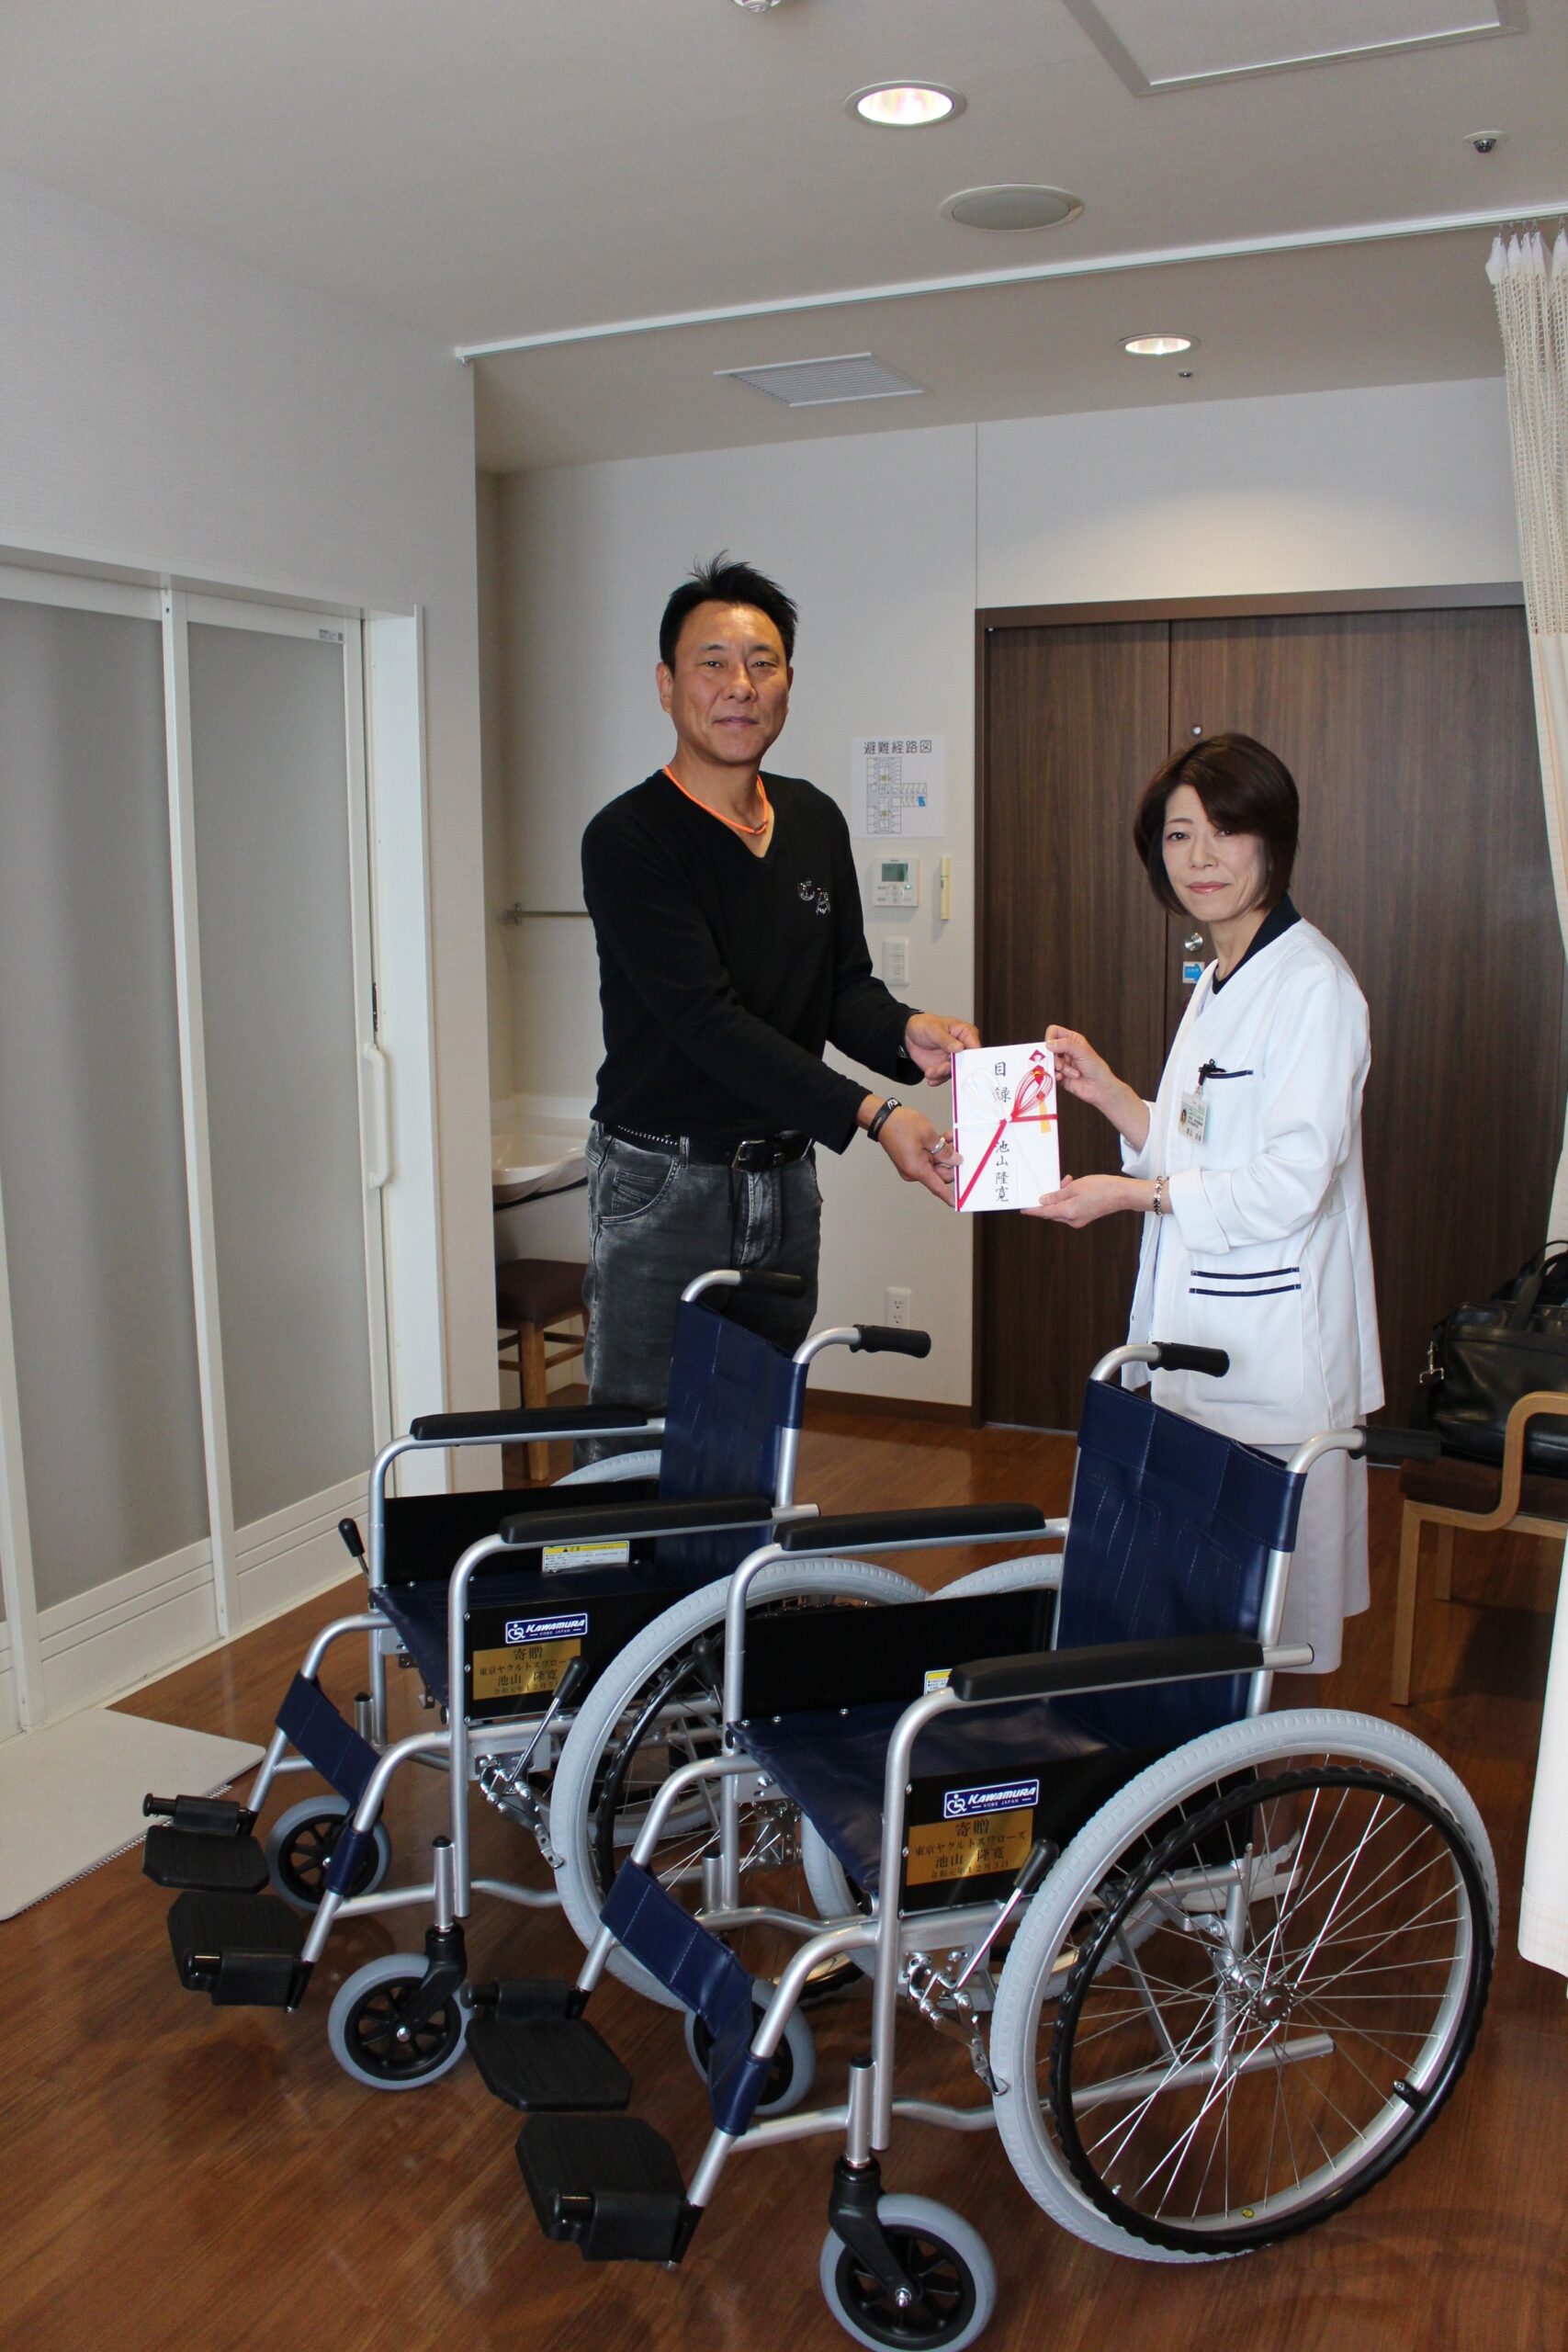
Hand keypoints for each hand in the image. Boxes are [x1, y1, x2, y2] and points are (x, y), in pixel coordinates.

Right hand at [877, 1105, 957, 1203]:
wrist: (883, 1118)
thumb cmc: (900, 1126)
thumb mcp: (928, 1135)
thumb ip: (944, 1151)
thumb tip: (956, 1160)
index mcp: (917, 1169)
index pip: (937, 1187)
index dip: (948, 1196)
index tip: (957, 1203)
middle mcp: (914, 1171)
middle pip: (940, 1174)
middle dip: (952, 1162)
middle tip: (960, 1148)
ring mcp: (912, 1165)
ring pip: (936, 1164)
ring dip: (945, 1153)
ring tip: (950, 1138)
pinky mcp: (912, 1158)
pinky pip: (929, 1158)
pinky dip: (936, 1150)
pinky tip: (943, 1138)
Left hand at [903, 1011, 980, 1085]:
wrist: (910, 1035)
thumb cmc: (926, 1025)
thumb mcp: (934, 1029)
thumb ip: (946, 1039)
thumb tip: (959, 1047)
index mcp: (966, 1034)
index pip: (975, 1048)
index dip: (972, 1057)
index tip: (963, 1063)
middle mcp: (963, 1049)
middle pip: (966, 1063)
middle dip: (954, 1068)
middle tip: (941, 1068)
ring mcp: (954, 1060)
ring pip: (954, 1072)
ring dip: (942, 1074)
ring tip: (930, 1072)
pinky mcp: (945, 1068)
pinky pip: (944, 1077)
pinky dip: (937, 1079)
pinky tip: (930, 1078)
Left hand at [1022, 1172, 1140, 1228]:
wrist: (1122, 1194)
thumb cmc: (1101, 1187)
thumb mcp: (1076, 1187)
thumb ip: (1057, 1194)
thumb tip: (1043, 1201)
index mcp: (1068, 1212)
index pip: (1044, 1212)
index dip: (1033, 1210)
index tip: (1023, 1209)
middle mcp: (1072, 1220)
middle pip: (1052, 1211)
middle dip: (1049, 1198)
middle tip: (1055, 1183)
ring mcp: (1079, 1220)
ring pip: (1060, 1210)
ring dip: (1059, 1197)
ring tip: (1067, 1182)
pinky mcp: (1084, 1217)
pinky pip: (1069, 1210)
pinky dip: (1067, 1200)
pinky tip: (1072, 1188)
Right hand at [1045, 1025, 1118, 1109]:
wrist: (1099, 1088)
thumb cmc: (1096, 1068)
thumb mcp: (1083, 1052)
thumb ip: (1066, 1045)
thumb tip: (1048, 1044)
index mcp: (1072, 1040)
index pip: (1054, 1032)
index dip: (1049, 1038)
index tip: (1050, 1048)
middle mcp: (1065, 1050)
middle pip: (1048, 1048)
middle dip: (1054, 1058)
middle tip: (1061, 1065)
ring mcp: (1062, 1062)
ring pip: (1049, 1061)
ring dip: (1060, 1069)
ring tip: (1073, 1073)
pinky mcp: (1059, 1074)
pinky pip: (1050, 1073)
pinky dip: (1056, 1076)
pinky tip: (1063, 1078)